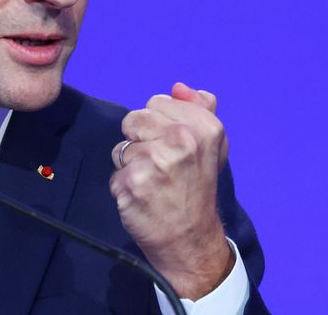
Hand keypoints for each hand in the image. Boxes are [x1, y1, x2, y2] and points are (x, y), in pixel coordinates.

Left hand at [110, 82, 233, 299]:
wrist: (191, 239)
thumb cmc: (197, 187)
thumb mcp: (212, 145)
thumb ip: (198, 109)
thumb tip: (178, 87)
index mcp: (204, 126)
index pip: (156, 101)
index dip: (160, 125)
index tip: (175, 147)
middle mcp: (182, 140)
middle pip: (134, 119)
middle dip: (142, 141)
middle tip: (162, 167)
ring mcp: (156, 162)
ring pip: (122, 146)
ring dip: (131, 165)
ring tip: (153, 183)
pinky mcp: (132, 183)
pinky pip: (115, 172)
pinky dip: (124, 186)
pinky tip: (142, 198)